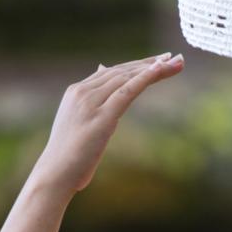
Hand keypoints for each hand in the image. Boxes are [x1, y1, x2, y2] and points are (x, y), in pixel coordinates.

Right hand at [33, 52, 183, 194]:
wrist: (54, 173)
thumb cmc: (68, 154)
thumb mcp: (80, 122)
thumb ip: (92, 100)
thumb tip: (101, 70)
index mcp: (76, 91)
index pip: (112, 71)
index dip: (137, 65)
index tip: (158, 61)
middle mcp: (82, 92)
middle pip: (123, 71)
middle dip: (151, 63)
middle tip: (175, 57)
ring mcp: (90, 103)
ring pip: (128, 78)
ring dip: (155, 68)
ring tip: (177, 62)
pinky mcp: (102, 117)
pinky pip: (127, 91)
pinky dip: (145, 78)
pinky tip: (159, 69)